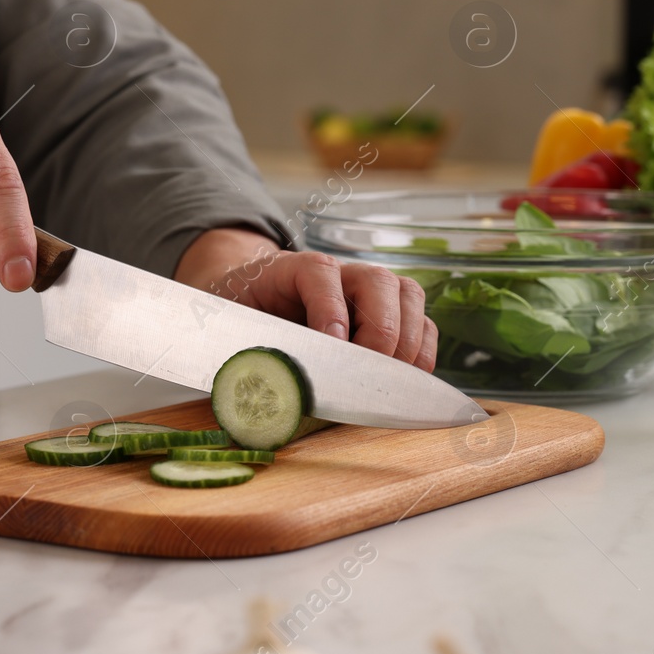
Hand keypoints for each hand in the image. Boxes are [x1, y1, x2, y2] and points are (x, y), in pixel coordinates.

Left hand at [174, 228, 437, 370]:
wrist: (252, 299)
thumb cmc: (244, 317)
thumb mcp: (232, 329)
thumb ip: (246, 350)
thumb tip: (266, 385)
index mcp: (291, 269)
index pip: (319, 273)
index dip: (329, 308)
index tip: (332, 345)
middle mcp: (339, 273)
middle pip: (377, 281)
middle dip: (378, 332)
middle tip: (366, 374)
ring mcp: (369, 290)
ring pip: (406, 296)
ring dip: (406, 341)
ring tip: (388, 379)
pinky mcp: (391, 313)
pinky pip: (421, 322)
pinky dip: (422, 352)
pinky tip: (406, 379)